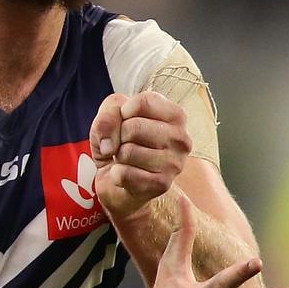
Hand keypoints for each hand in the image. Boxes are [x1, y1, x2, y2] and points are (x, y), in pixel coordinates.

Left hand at [90, 91, 191, 219]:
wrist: (120, 181)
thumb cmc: (120, 142)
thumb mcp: (110, 117)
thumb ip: (108, 115)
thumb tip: (109, 144)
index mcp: (175, 115)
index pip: (143, 103)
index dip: (123, 112)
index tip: (126, 121)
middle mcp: (181, 138)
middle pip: (134, 127)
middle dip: (119, 136)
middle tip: (125, 144)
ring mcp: (174, 163)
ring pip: (128, 151)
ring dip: (119, 156)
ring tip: (127, 160)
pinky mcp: (162, 185)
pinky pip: (124, 173)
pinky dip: (116, 174)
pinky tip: (127, 175)